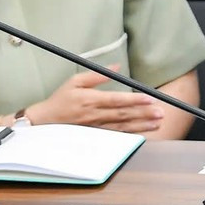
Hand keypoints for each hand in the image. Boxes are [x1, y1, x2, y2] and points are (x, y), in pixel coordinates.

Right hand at [27, 68, 163, 134]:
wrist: (43, 122)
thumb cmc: (60, 99)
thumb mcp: (75, 81)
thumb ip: (97, 75)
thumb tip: (117, 67)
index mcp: (90, 100)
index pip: (116, 100)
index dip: (133, 99)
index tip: (150, 98)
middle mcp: (95, 115)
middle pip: (123, 115)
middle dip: (143, 114)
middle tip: (160, 112)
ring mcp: (95, 128)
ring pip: (122, 127)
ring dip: (141, 125)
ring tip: (157, 122)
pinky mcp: (95, 136)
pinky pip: (115, 137)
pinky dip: (130, 135)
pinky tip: (143, 134)